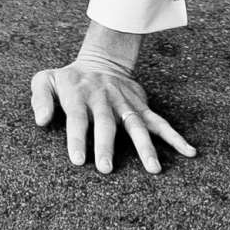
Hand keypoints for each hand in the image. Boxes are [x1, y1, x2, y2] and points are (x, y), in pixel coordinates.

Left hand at [31, 55, 195, 176]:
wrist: (101, 60)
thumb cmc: (69, 79)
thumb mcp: (47, 79)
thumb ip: (40, 97)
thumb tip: (40, 121)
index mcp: (79, 95)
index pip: (77, 118)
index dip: (77, 138)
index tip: (78, 161)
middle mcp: (103, 99)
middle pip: (105, 123)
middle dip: (106, 145)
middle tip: (107, 169)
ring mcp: (124, 103)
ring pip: (136, 124)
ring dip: (145, 146)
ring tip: (154, 169)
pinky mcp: (141, 106)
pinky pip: (159, 122)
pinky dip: (175, 136)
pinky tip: (190, 151)